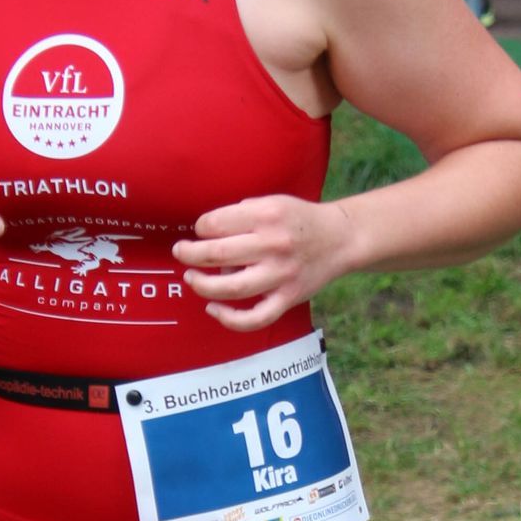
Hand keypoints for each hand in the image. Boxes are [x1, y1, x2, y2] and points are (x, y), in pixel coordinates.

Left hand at [174, 195, 352, 333]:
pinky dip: (230, 319)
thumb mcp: (273, 202)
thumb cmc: (299, 220)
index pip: (215, 224)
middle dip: (189, 254)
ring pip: (230, 288)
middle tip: (181, 252)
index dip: (200, 228)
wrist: (340, 238)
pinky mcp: (288, 297)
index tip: (201, 230)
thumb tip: (206, 233)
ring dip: (202, 284)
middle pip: (216, 254)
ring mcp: (281, 275)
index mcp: (267, 215)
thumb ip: (242, 214)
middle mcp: (273, 245)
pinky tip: (213, 308)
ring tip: (191, 277)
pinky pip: (255, 318)